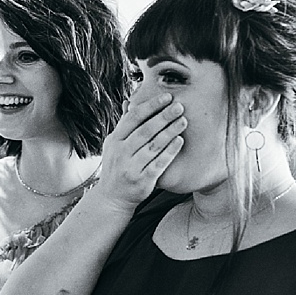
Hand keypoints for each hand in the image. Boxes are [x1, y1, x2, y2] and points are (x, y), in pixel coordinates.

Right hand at [93, 92, 186, 210]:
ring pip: (153, 146)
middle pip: (145, 130)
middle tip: (179, 106)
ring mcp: (131, 167)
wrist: (112, 197)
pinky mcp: (142, 180)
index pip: (133, 118)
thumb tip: (129, 102)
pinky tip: (180, 141)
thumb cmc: (117, 167)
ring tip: (183, 121)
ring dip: (170, 131)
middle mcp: (121, 152)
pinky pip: (159, 163)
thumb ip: (124, 126)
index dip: (150, 106)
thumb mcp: (114, 145)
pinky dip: (170, 151)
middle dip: (163, 116)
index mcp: (114, 140)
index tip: (166, 97)